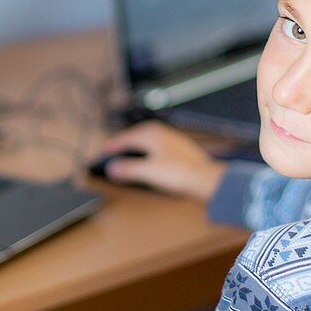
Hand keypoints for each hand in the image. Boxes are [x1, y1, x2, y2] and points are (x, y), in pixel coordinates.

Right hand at [99, 121, 225, 201]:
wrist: (205, 178)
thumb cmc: (180, 172)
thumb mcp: (147, 172)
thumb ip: (128, 169)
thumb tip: (112, 168)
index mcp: (152, 134)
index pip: (127, 137)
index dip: (114, 145)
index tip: (106, 150)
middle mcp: (162, 133)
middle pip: (138, 134)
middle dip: (126, 141)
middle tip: (115, 148)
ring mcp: (173, 140)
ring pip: (150, 139)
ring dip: (138, 145)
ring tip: (131, 153)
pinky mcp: (181, 150)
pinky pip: (159, 146)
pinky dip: (150, 151)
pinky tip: (151, 159)